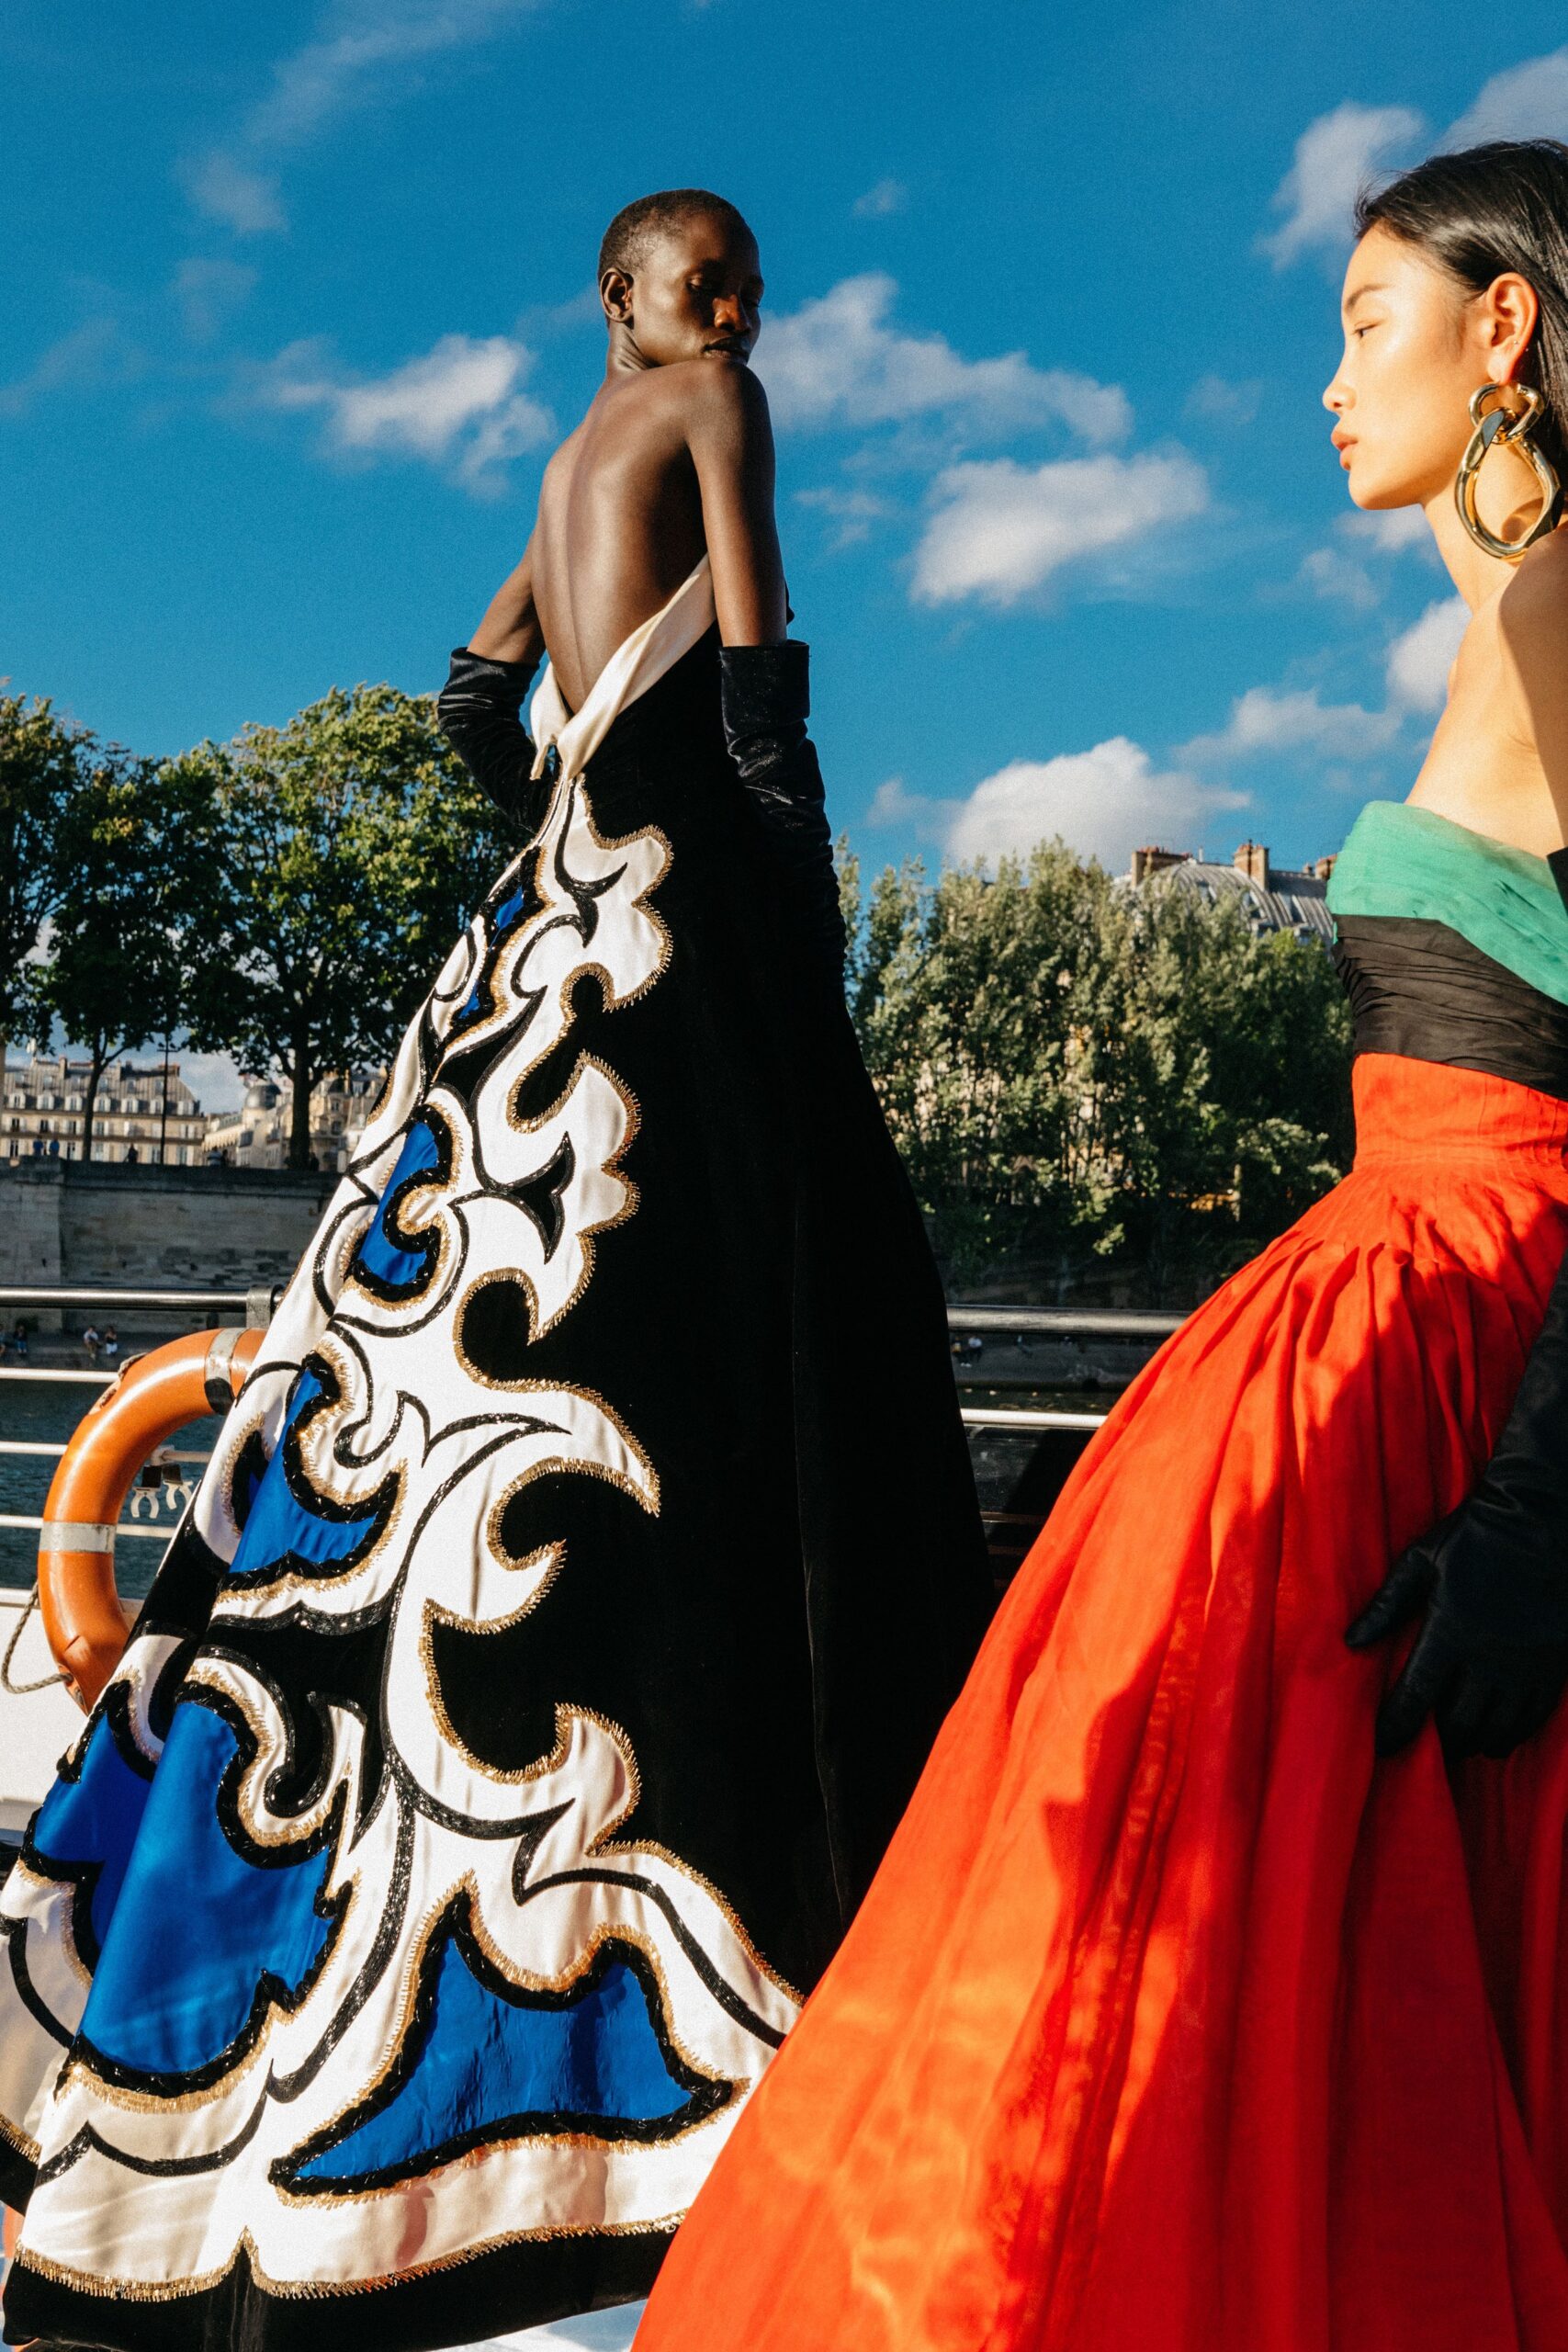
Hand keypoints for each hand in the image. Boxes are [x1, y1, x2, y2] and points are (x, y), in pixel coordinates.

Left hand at [1346, 1503, 1567, 1758]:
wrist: (1540, 1517)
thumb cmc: (1473, 1535)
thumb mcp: (1420, 1560)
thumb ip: (1386, 1604)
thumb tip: (1351, 1641)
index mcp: (1450, 1629)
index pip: (1416, 1695)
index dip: (1397, 1727)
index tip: (1382, 1746)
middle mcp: (1490, 1655)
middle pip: (1459, 1721)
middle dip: (1439, 1742)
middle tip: (1422, 1748)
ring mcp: (1526, 1663)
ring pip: (1498, 1726)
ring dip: (1475, 1743)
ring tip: (1458, 1747)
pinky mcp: (1555, 1663)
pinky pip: (1534, 1716)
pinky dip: (1513, 1735)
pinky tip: (1497, 1741)